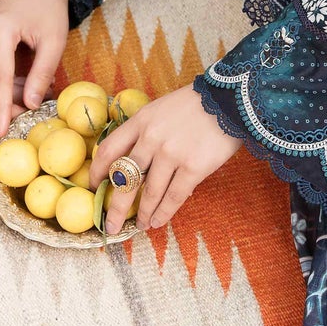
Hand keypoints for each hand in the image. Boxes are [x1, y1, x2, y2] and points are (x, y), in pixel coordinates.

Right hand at [0, 0, 70, 137]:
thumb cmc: (50, 9)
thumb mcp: (55, 41)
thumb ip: (43, 73)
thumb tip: (32, 104)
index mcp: (0, 28)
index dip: (1, 107)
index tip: (2, 130)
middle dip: (1, 104)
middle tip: (25, 117)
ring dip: (3, 94)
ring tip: (31, 95)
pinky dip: (1, 82)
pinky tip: (22, 83)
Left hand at [90, 85, 242, 233]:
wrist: (231, 100)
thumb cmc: (197, 104)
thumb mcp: (162, 109)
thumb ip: (147, 132)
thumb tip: (136, 164)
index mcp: (141, 121)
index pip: (109, 150)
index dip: (98, 172)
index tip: (95, 186)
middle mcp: (151, 138)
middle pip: (124, 179)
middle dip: (115, 207)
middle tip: (111, 225)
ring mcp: (172, 154)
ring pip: (150, 193)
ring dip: (143, 213)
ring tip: (141, 225)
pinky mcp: (194, 167)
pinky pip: (174, 196)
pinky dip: (164, 213)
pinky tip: (158, 222)